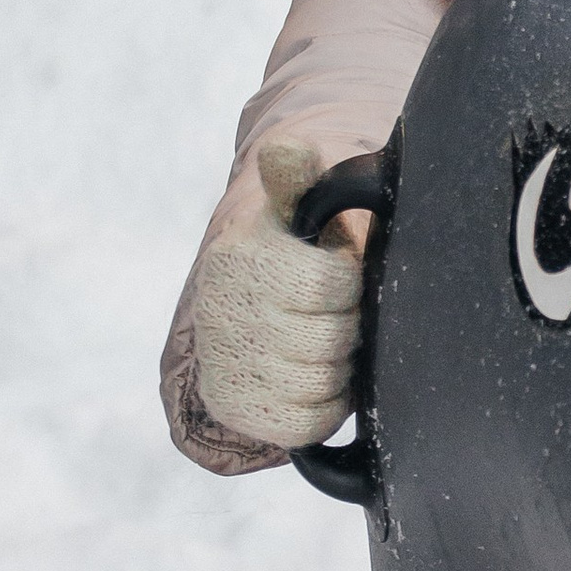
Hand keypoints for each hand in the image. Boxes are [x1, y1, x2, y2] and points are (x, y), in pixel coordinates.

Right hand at [186, 136, 364, 453]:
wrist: (245, 308)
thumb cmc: (291, 254)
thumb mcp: (294, 211)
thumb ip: (297, 180)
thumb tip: (287, 148)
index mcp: (241, 257)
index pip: (329, 284)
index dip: (348, 284)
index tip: (338, 276)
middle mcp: (221, 311)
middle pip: (329, 338)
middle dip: (345, 327)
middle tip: (336, 316)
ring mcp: (223, 363)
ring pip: (319, 382)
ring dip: (337, 367)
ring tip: (326, 345)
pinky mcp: (232, 407)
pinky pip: (304, 423)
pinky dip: (324, 405)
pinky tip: (316, 380)